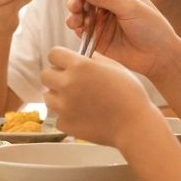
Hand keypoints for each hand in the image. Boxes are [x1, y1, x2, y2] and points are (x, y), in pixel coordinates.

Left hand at [42, 46, 160, 147]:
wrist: (135, 126)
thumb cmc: (130, 95)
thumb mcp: (115, 67)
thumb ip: (94, 59)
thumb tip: (82, 56)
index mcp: (80, 66)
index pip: (53, 54)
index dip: (60, 58)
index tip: (65, 64)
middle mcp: (67, 83)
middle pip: (45, 74)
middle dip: (55, 76)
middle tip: (69, 82)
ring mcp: (64, 105)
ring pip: (47, 96)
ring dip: (57, 96)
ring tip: (75, 100)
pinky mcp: (65, 123)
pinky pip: (57, 116)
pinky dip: (66, 116)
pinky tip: (81, 115)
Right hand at [65, 0, 177, 38]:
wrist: (159, 55)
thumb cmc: (152, 26)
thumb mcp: (131, 7)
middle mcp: (108, 5)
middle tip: (76, 3)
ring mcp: (102, 21)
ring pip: (80, 12)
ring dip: (74, 12)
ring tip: (76, 15)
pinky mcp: (97, 37)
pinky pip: (81, 29)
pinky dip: (76, 27)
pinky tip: (78, 27)